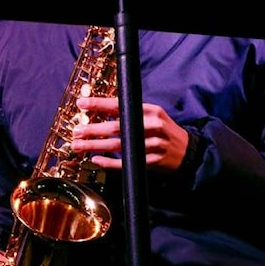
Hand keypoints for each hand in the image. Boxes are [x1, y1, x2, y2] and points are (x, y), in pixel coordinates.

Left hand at [72, 96, 188, 171]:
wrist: (188, 151)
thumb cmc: (164, 130)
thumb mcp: (152, 115)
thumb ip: (130, 112)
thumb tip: (100, 110)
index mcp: (150, 111)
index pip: (120, 105)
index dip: (99, 104)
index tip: (81, 103)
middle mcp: (152, 126)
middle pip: (116, 128)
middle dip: (92, 130)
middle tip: (75, 131)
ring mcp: (152, 145)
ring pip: (118, 146)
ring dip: (95, 146)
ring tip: (78, 145)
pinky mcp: (152, 161)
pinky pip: (126, 162)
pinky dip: (109, 162)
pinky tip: (95, 160)